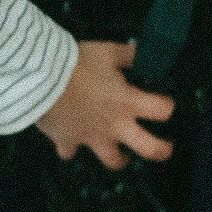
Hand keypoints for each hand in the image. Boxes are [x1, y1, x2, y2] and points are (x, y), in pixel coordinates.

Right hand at [36, 40, 173, 170]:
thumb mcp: (108, 51)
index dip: (168, 107)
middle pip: (148, 148)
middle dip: (161, 150)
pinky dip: (71, 149)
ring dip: (119, 159)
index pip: (161, 110)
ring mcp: (92, 138)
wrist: (43, 79)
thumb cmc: (77, 63)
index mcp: (127, 102)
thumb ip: (128, 54)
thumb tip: (143, 51)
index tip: (167, 104)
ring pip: (112, 161)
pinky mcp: (68, 141)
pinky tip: (72, 143)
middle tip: (165, 148)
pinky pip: (70, 152)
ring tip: (123, 155)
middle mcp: (114, 125)